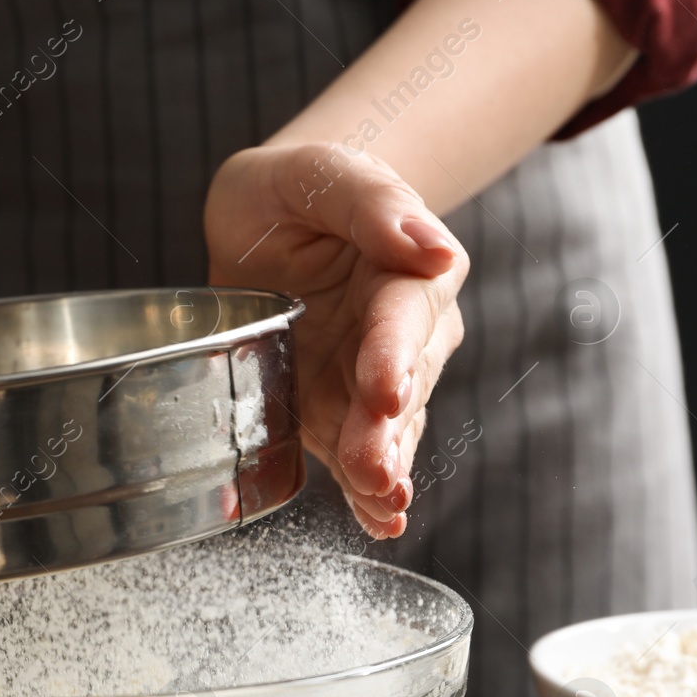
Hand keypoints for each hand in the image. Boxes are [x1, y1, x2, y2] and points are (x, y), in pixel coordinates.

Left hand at [205, 143, 467, 538]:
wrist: (264, 222)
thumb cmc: (297, 190)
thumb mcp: (321, 173)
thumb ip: (370, 203)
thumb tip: (433, 249)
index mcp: (408, 268)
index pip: (406, 316)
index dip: (395, 356)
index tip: (387, 391)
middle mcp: (403, 330)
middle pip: (403, 384)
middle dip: (387, 432)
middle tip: (376, 470)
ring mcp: (371, 377)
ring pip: (388, 429)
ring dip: (384, 469)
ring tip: (381, 503)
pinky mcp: (340, 411)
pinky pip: (359, 455)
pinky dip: (369, 493)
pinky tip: (379, 523)